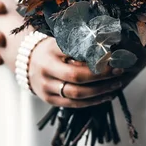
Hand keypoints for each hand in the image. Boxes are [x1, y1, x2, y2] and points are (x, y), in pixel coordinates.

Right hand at [29, 38, 145, 108]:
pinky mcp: (49, 99)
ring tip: (117, 83)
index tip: (113, 55)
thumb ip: (81, 43)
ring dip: (100, 90)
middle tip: (119, 69)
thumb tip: (108, 46)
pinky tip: (107, 95)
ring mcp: (46, 86)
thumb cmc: (52, 50)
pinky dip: (93, 101)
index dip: (95, 55)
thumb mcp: (61, 41)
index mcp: (50, 49)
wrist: (26, 63)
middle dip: (101, 74)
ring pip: (76, 93)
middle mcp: (46, 68)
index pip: (74, 52)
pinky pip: (74, 104)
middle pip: (76, 75)